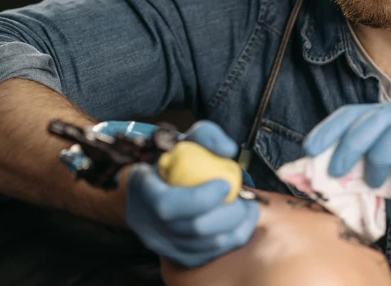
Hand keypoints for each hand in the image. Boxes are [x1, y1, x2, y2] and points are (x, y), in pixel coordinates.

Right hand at [125, 120, 259, 266]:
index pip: (167, 205)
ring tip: (247, 209)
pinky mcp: (174, 255)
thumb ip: (208, 135)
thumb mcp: (188, 139)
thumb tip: (228, 149)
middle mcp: (146, 221)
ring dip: (233, 228)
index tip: (225, 185)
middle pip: (190, 228)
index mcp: (142, 188)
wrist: (162, 185)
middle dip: (226, 215)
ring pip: (202, 246)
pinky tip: (242, 223)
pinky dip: (230, 240)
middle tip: (244, 200)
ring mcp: (159, 242)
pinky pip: (206, 255)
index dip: (200, 199)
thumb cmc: (177, 160)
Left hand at [303, 102, 390, 263]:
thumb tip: (306, 173)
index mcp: (379, 118)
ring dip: (378, 160)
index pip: (350, 114)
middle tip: (336, 173)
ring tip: (374, 184)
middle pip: (371, 119)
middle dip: (349, 146)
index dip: (328, 129)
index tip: (310, 149)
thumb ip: (343, 171)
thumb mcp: (364, 182)